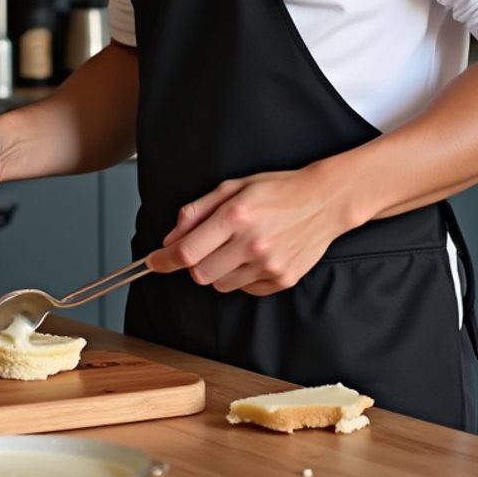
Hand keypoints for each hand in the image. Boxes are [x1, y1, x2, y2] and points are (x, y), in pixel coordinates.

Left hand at [146, 165, 347, 295]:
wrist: (324, 201)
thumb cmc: (277, 189)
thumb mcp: (233, 186)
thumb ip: (197, 211)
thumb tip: (170, 238)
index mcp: (235, 216)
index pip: (187, 251)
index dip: (163, 260)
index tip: (153, 262)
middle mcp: (251, 244)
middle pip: (200, 274)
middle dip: (194, 264)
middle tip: (204, 247)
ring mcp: (269, 265)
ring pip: (221, 285)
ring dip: (218, 270)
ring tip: (236, 247)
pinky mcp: (282, 280)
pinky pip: (245, 289)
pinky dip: (242, 277)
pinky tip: (255, 255)